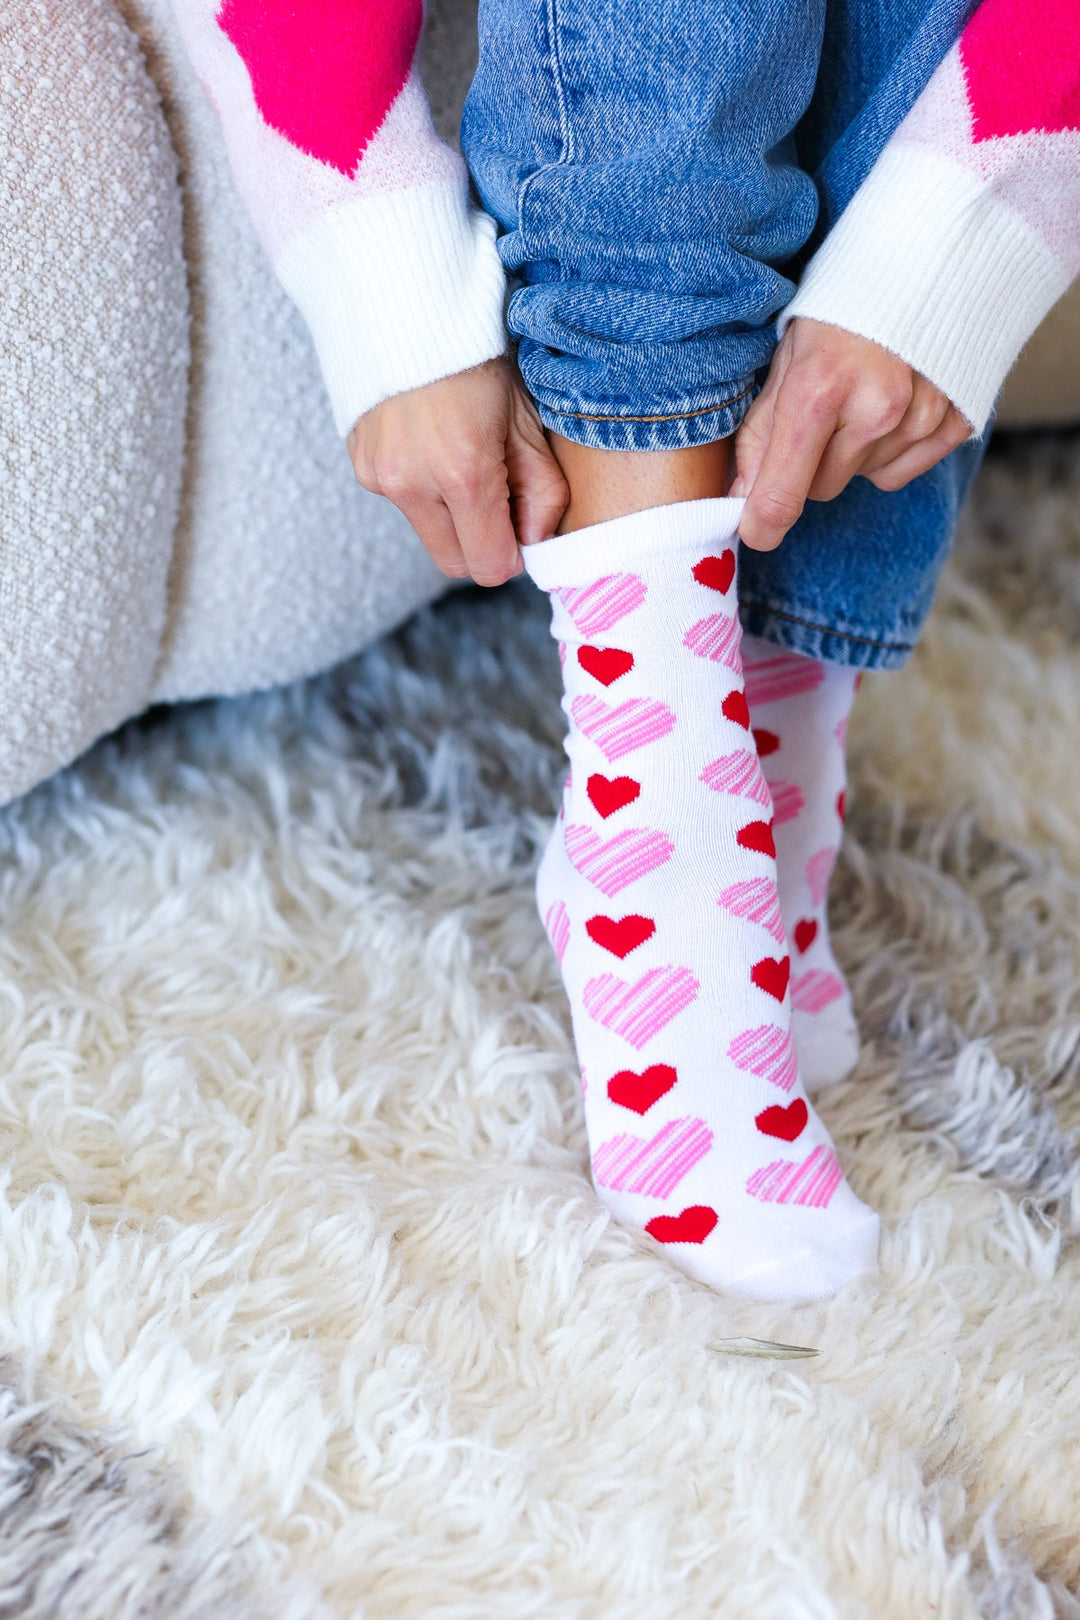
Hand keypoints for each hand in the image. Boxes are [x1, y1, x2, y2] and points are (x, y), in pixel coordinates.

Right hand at [347, 357, 569, 585]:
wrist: (408, 299)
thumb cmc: (477, 352)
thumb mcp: (526, 419)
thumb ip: (542, 492)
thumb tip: (537, 542)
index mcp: (463, 473)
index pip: (488, 566)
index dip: (511, 555)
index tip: (520, 525)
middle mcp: (413, 482)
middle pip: (454, 562)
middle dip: (480, 543)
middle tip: (497, 496)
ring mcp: (379, 475)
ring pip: (428, 530)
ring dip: (450, 512)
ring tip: (461, 453)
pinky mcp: (361, 464)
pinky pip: (401, 499)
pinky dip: (422, 484)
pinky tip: (430, 438)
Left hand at [731, 317, 970, 550]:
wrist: (926, 263)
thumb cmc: (841, 312)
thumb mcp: (786, 359)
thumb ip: (760, 434)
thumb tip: (741, 501)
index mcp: (819, 389)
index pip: (784, 491)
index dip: (763, 522)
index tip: (755, 533)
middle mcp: (874, 409)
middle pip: (821, 488)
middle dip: (811, 464)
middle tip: (821, 414)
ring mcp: (920, 418)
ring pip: (860, 480)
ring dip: (853, 453)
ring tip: (862, 397)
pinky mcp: (953, 423)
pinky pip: (899, 473)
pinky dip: (889, 452)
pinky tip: (893, 408)